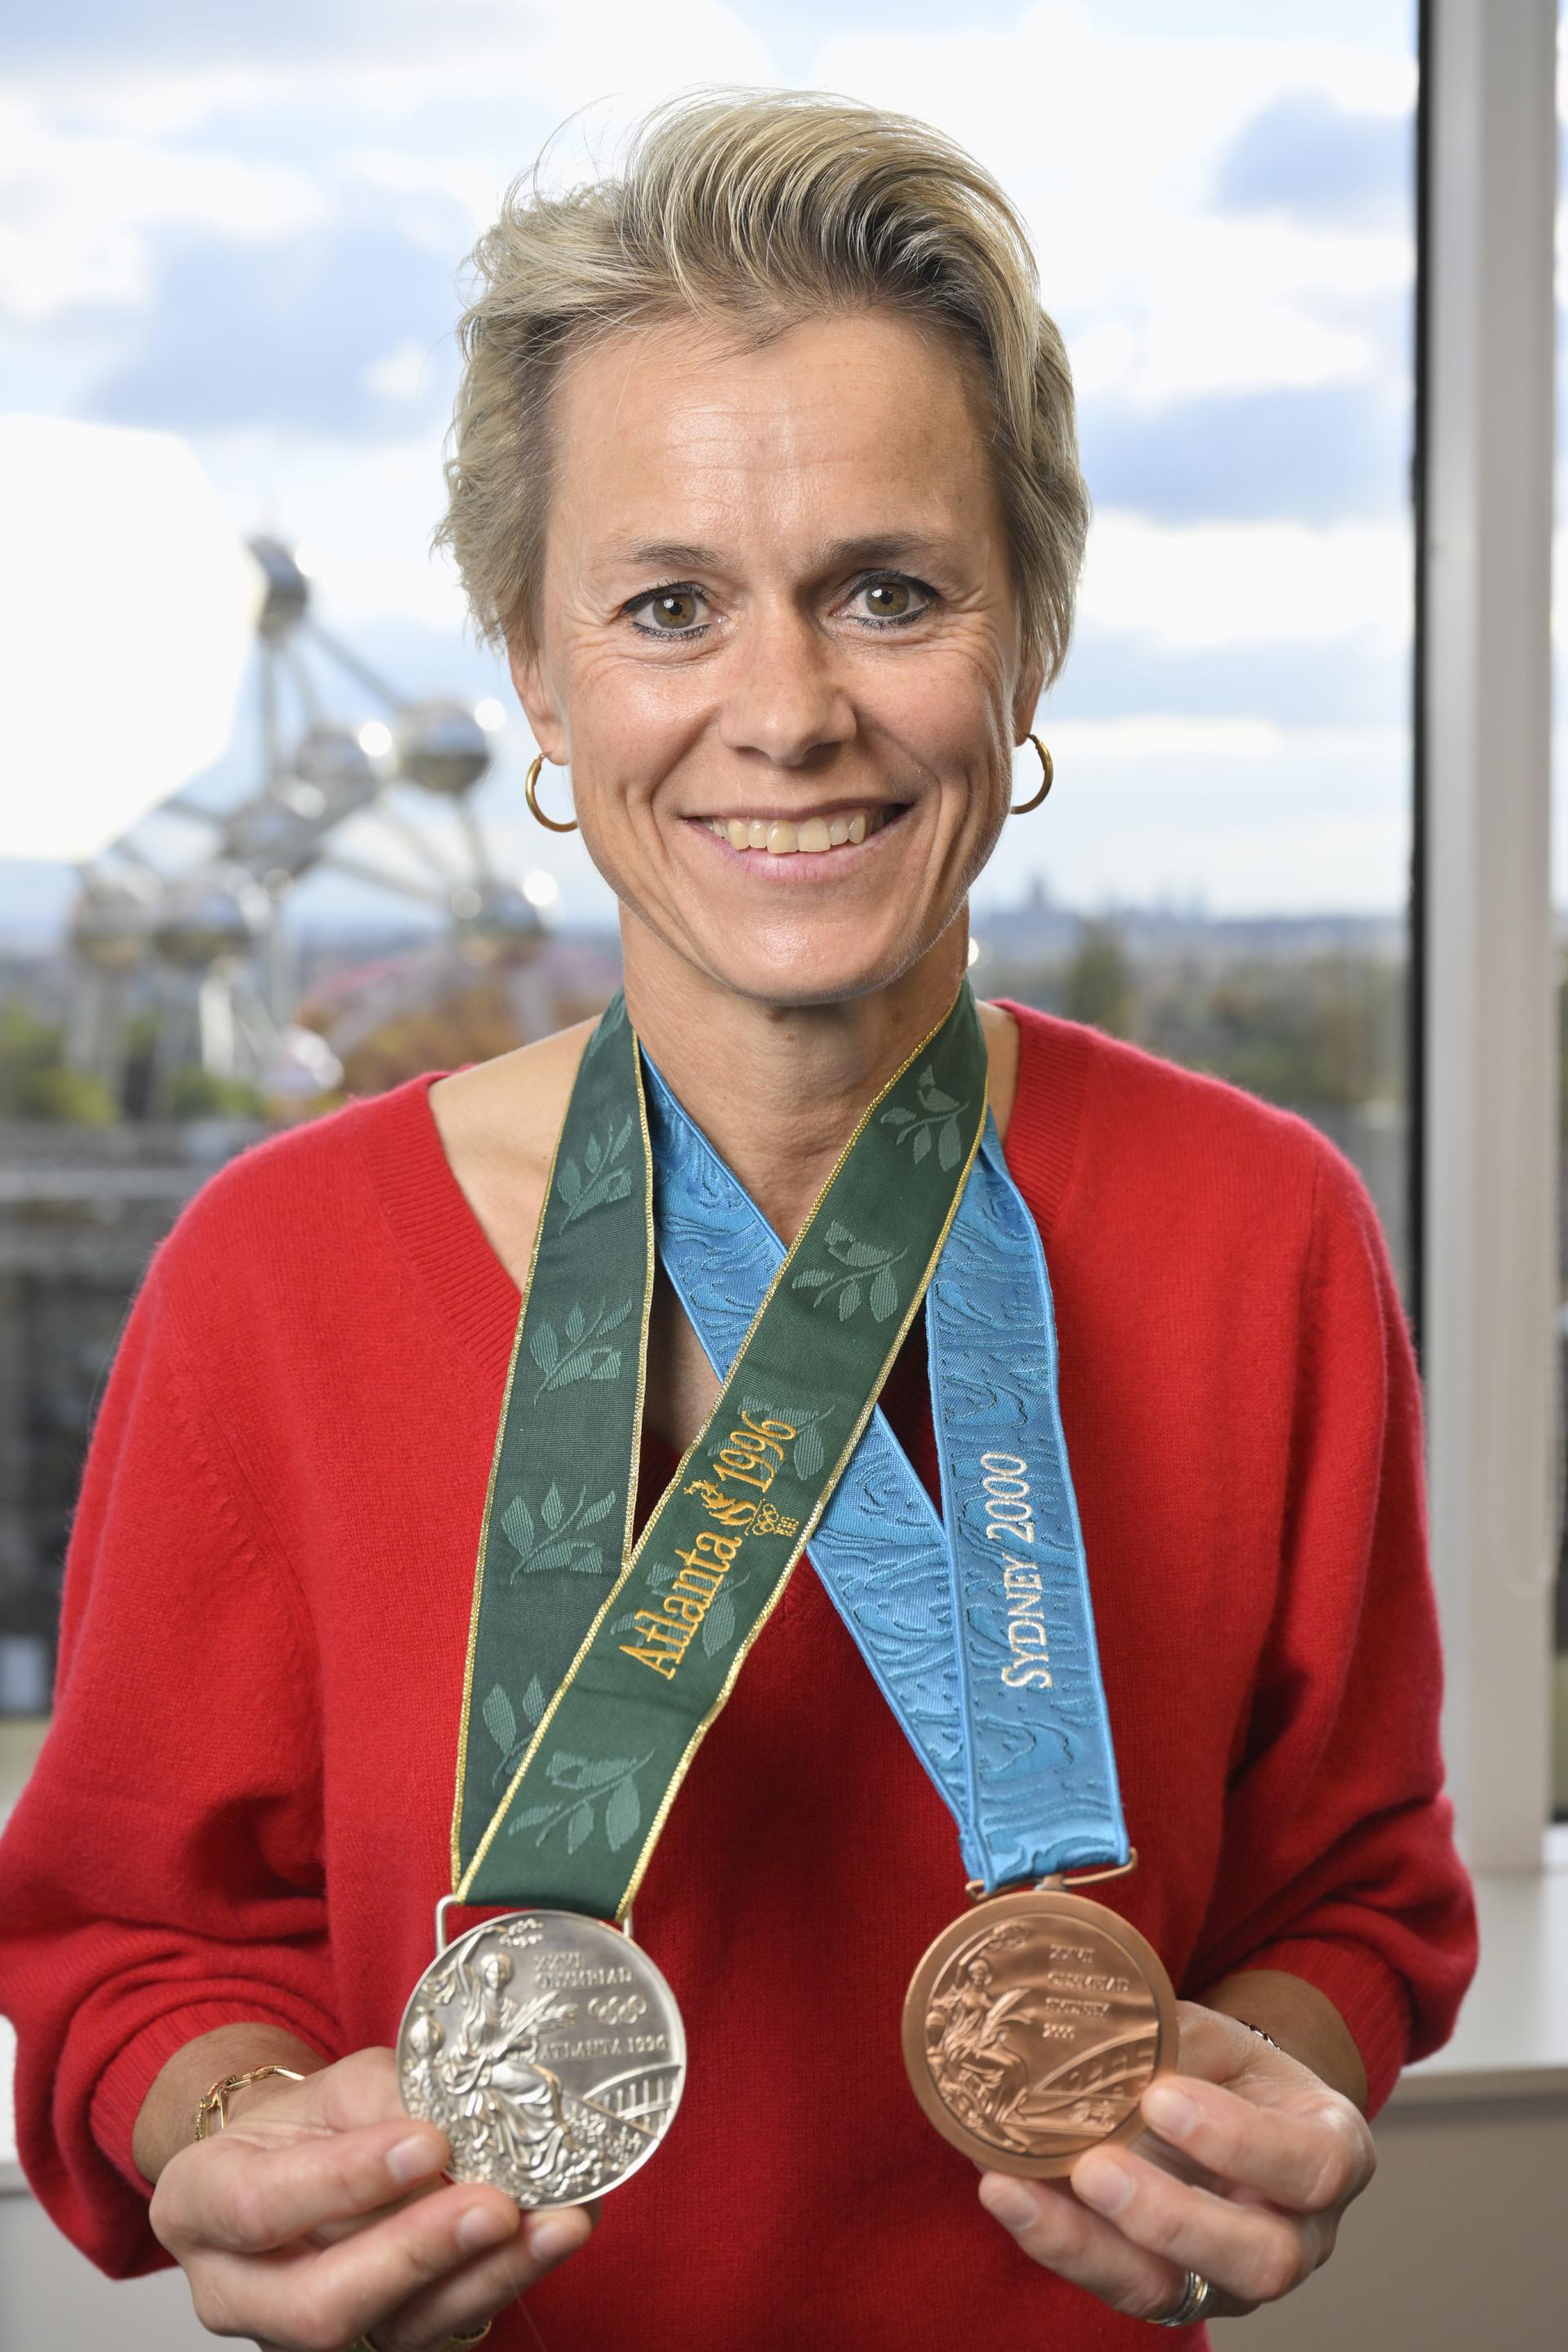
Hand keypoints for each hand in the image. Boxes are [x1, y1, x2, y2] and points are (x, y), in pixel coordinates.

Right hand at [149, 2046, 592, 2350]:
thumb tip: (461, 2114)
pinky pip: (438, 2332)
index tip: (429, 2141)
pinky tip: (553, 2236)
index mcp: (199, 2207)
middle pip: (318, 2305)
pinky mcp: (374, 2346)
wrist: (300, 2166)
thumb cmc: (309, 2122)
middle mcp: (238, 2293)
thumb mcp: (330, 2085)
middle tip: (495, 2202)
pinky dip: (502, 2283)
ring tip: (557, 2221)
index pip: (261, 2206)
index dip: (346, 2180)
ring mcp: (302, 2337)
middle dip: (417, 2255)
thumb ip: (383, 2097)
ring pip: (390, 2333)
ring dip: (485, 2277)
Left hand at [976, 2001, 1374, 2322]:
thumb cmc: (1234, 2071)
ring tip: (1019, 2190)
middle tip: (1096, 2165)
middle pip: (1259, 2259)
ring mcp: (1234, 2277)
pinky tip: (1006, 2194)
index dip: (1238, 2141)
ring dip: (1091, 2245)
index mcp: (1331, 2154)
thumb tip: (1111, 2023)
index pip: (1310, 2166)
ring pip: (1176, 2291)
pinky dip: (1057, 2241)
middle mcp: (1299, 2234)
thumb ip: (1182, 2041)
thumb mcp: (1225, 2040)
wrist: (1228, 2111)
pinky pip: (1119, 2284)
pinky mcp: (1172, 2290)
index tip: (1160, 2096)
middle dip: (1170, 2217)